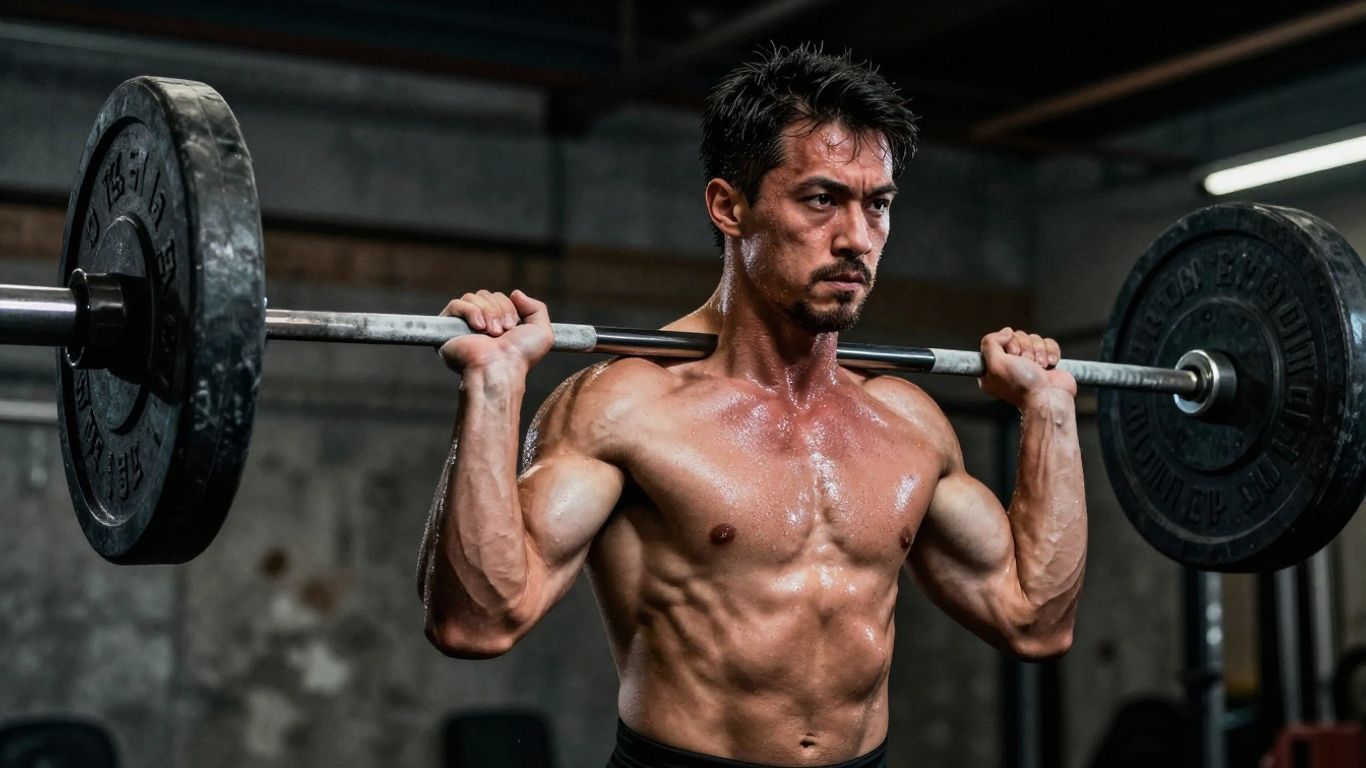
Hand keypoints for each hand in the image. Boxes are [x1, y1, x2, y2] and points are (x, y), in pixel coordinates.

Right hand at [438, 289, 553, 372]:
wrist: (500, 368)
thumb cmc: (520, 356)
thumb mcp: (542, 332)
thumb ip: (537, 308)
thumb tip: (515, 293)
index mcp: (497, 323)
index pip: (499, 297)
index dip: (508, 306)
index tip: (513, 327)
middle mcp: (479, 323)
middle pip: (486, 294)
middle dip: (499, 309)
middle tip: (503, 331)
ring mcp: (462, 325)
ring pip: (472, 297)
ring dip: (487, 312)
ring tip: (492, 333)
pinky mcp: (447, 328)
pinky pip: (456, 304)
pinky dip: (471, 312)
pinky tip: (478, 328)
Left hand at [977, 327, 1076, 407]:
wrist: (1049, 398)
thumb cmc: (1023, 385)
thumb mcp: (996, 364)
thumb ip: (990, 343)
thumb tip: (1004, 332)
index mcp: (992, 369)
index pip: (996, 341)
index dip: (1006, 343)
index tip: (1012, 355)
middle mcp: (1009, 365)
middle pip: (1016, 336)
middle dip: (1025, 348)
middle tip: (1027, 363)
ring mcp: (1028, 363)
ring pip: (1033, 338)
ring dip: (1038, 351)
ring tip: (1040, 367)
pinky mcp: (1045, 361)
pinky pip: (1047, 342)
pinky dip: (1050, 351)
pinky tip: (1049, 365)